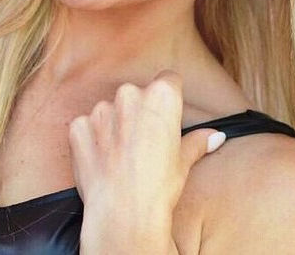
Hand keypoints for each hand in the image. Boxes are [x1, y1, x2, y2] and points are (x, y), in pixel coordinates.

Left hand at [68, 70, 225, 251]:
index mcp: (160, 96)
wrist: (123, 213)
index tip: (166, 114)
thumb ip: (197, 141)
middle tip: (143, 143)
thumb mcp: (184, 162)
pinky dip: (91, 139)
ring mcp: (101, 109)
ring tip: (121, 156)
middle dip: (138, 112)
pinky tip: (101, 159)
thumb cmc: (158, 186)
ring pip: (110, 110)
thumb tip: (216, 136)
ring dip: (113, 125)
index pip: (168, 80)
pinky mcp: (79, 125)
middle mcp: (129, 94)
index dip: (169, 97)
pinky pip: (86, 125)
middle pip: (136, 94)